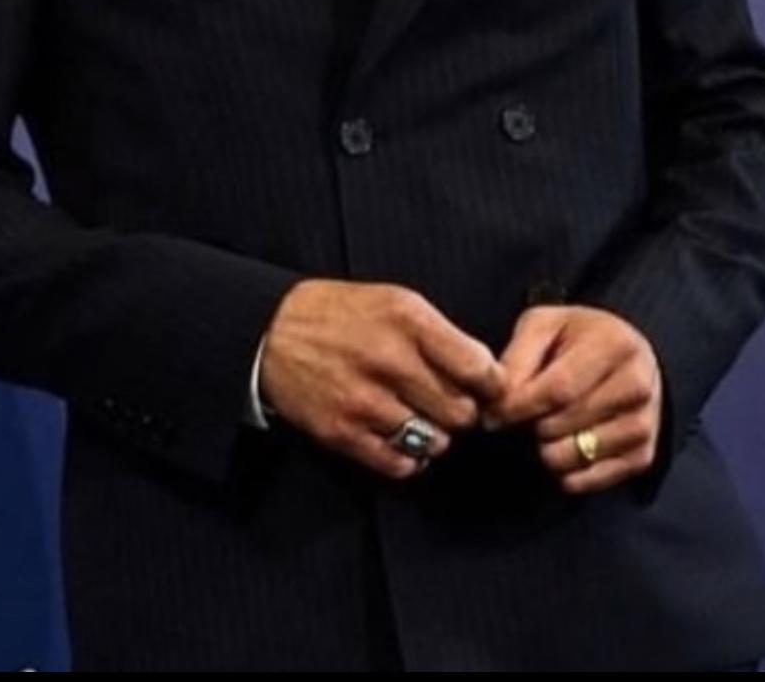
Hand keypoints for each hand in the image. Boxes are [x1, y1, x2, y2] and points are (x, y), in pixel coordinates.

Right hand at [259, 279, 504, 479]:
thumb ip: (440, 335)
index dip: (492, 384)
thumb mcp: (395, 300)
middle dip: (463, 412)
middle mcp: (389, 359)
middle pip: (461, 412)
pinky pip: (401, 464)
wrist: (272, 331)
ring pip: (435, 441)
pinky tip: (400, 436)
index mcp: (407, 319)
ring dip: (435, 435)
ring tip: (420, 417)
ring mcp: (365, 400)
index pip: (477, 367)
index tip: (489, 389)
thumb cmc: (341, 313)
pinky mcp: (343, 433)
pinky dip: (409, 457)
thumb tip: (486, 374)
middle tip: (449, 403)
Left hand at [484, 304, 662, 494]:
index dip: (518, 407)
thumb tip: (498, 399)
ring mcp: (643, 425)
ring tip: (547, 424)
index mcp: (614, 345)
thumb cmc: (578, 337)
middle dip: (528, 425)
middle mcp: (637, 387)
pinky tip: (564, 442)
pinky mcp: (642, 457)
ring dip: (544, 448)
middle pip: (560, 426)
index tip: (491, 415)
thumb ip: (518, 357)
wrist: (630, 355)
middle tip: (522, 413)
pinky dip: (563, 470)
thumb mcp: (544, 325)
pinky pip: (584, 481)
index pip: (558, 390)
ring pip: (570, 458)